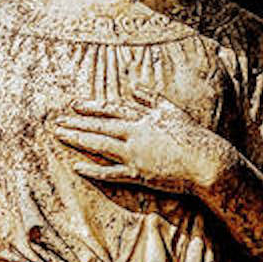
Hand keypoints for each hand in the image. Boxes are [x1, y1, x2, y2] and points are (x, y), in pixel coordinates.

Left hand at [54, 90, 233, 197]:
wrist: (205, 161)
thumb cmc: (192, 136)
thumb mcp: (172, 111)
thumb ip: (151, 98)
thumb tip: (133, 87)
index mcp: (143, 118)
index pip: (111, 109)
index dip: (91, 107)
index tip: (74, 105)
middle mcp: (135, 134)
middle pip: (99, 126)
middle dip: (76, 123)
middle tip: (56, 122)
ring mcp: (134, 154)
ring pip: (99, 145)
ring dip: (78, 140)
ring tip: (60, 136)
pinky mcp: (138, 174)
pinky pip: (110, 173)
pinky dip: (93, 170)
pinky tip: (76, 167)